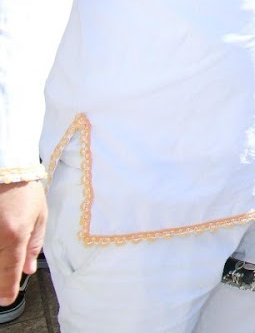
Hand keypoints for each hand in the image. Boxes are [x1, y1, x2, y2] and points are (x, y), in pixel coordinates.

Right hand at [0, 181, 44, 303]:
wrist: (4, 167)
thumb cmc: (23, 189)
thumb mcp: (38, 215)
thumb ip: (33, 245)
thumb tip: (28, 270)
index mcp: (13, 234)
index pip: (9, 271)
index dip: (7, 289)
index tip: (6, 299)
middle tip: (3, 284)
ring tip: (5, 252)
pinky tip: (0, 248)